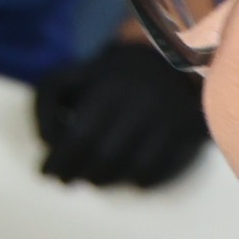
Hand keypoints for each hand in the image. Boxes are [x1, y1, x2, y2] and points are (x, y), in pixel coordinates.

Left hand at [33, 39, 208, 187]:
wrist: (171, 57)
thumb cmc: (110, 74)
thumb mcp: (71, 75)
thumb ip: (47, 103)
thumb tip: (48, 142)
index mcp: (110, 88)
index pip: (80, 136)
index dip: (61, 160)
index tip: (47, 173)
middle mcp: (143, 105)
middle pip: (107, 155)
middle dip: (81, 172)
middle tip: (67, 180)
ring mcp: (171, 120)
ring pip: (136, 167)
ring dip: (109, 180)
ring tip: (94, 180)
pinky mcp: (192, 131)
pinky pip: (166, 168)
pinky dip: (143, 181)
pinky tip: (129, 179)